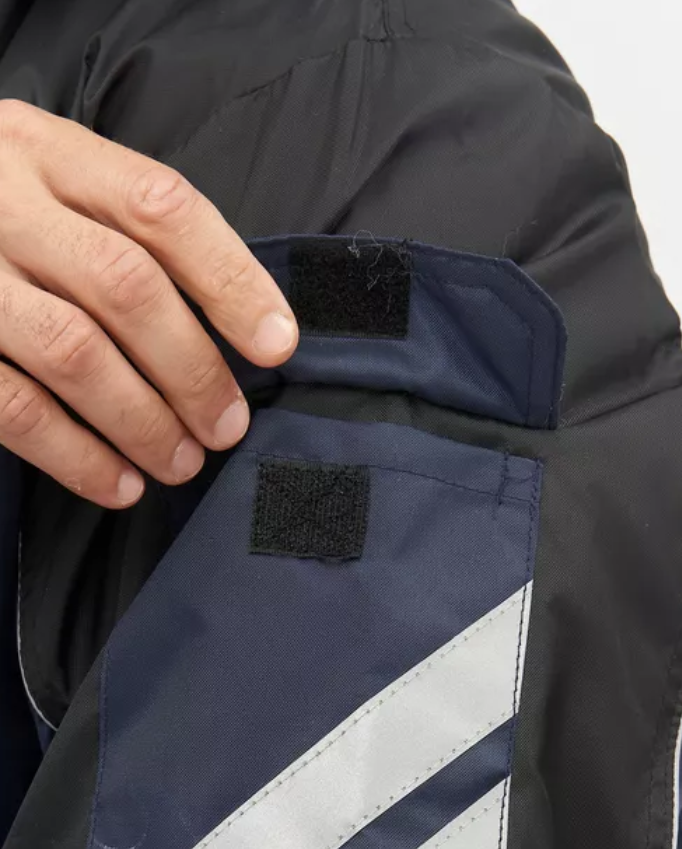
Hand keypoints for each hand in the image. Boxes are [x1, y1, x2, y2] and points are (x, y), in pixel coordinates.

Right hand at [0, 99, 298, 507]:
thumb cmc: (3, 213)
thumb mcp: (55, 184)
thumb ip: (127, 232)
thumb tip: (240, 326)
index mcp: (51, 154)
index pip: (161, 207)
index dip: (230, 280)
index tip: (277, 344)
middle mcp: (6, 204)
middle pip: (124, 285)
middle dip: (191, 368)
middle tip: (227, 425)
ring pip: (72, 352)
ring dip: (143, 422)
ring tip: (182, 463)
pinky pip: (15, 408)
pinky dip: (77, 457)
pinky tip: (121, 484)